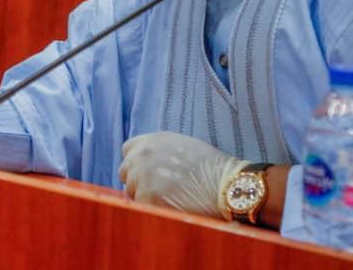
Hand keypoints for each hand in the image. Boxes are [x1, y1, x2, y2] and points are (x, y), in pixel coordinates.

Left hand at [119, 132, 246, 217]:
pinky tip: (170, 209)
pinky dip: (152, 211)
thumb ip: (159, 151)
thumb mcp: (182, 146)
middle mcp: (143, 156)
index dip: (137, 163)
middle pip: (126, 172)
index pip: (128, 151)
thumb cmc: (211, 168)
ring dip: (144, 198)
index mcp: (152, 141)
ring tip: (169, 201)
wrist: (226, 186)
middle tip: (158, 192)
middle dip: (137, 182)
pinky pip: (140, 207)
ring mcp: (143, 177)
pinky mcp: (148, 198)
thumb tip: (144, 165)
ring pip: (131, 192)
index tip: (145, 174)